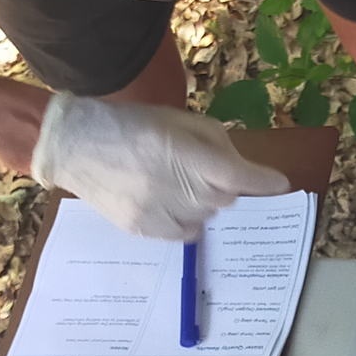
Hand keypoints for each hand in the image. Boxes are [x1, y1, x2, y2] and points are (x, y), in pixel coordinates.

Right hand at [30, 93, 290, 240]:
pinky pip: (185, 234)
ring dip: (204, 203)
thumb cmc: (134, 125)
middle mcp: (169, 185)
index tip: (279, 184)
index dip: (261, 181)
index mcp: (179, 152)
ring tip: (179, 184)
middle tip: (203, 172)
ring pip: (206, 217)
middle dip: (223, 186)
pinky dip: (187, 220)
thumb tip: (245, 172)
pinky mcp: (140, 228)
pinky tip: (170, 203)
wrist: (76, 144)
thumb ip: (216, 145)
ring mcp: (153, 211)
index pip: (234, 176)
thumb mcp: (179, 121)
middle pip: (223, 198)